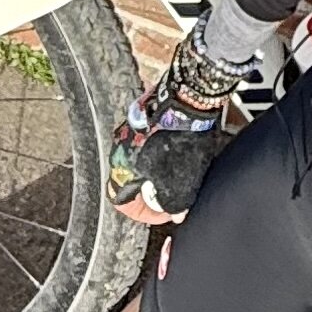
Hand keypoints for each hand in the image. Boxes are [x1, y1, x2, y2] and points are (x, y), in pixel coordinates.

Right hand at [104, 19, 276, 223]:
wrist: (191, 97)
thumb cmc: (183, 139)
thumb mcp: (182, 183)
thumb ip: (175, 203)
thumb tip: (176, 213)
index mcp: (123, 168)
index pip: (122, 201)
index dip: (143, 213)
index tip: (162, 213)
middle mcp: (121, 147)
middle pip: (131, 180)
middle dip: (151, 190)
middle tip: (172, 193)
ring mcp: (131, 127)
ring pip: (141, 158)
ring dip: (158, 168)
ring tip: (181, 170)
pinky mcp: (145, 112)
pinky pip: (150, 138)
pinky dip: (163, 148)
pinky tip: (182, 148)